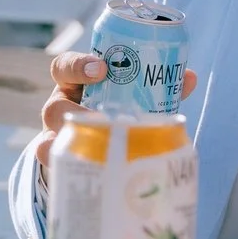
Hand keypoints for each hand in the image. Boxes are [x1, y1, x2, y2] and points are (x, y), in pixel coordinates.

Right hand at [34, 52, 196, 182]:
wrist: (99, 149)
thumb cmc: (117, 114)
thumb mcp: (132, 98)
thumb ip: (158, 87)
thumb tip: (189, 78)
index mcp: (75, 86)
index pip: (64, 67)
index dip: (78, 65)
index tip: (100, 68)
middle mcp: (60, 109)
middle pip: (54, 108)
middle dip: (72, 112)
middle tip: (100, 118)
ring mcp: (55, 137)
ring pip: (48, 138)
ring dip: (71, 145)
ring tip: (97, 149)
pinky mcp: (59, 162)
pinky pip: (52, 164)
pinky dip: (66, 167)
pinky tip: (89, 172)